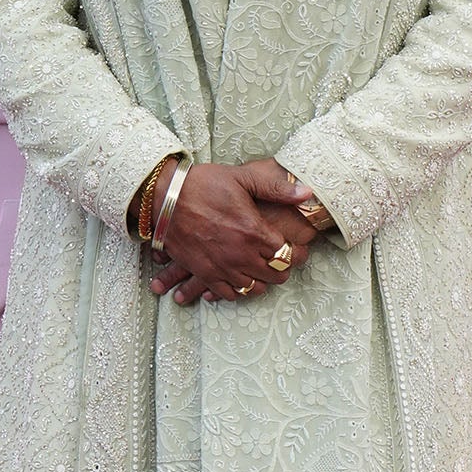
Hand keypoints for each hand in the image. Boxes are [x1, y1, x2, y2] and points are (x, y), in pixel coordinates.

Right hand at [151, 158, 319, 303]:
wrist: (164, 199)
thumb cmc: (203, 185)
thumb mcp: (242, 178)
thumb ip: (277, 187)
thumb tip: (307, 193)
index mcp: (254, 231)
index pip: (288, 254)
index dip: (295, 251)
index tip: (294, 246)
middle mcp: (241, 254)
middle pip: (276, 274)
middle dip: (282, 267)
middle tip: (279, 258)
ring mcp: (223, 267)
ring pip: (255, 288)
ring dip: (262, 280)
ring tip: (261, 268)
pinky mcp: (205, 273)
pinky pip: (229, 294)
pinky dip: (237, 290)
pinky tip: (239, 278)